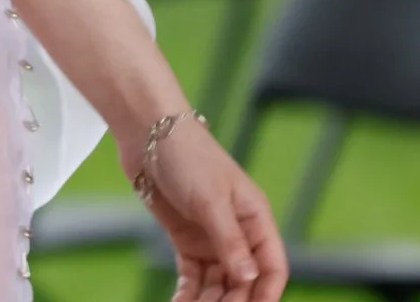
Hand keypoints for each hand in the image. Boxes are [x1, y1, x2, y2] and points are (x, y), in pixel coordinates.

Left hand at [122, 114, 288, 301]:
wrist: (147, 133)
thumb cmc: (188, 155)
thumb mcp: (211, 199)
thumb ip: (230, 241)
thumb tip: (249, 278)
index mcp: (256, 218)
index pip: (272, 266)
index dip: (266, 293)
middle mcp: (238, 232)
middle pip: (244, 281)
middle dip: (232, 301)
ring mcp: (211, 237)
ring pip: (218, 283)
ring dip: (209, 301)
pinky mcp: (186, 239)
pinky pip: (193, 276)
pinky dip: (188, 293)